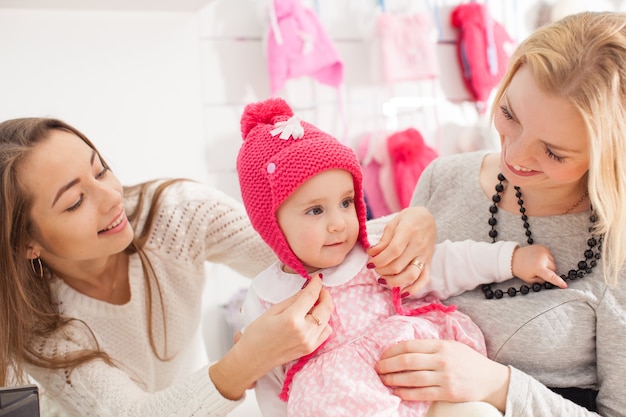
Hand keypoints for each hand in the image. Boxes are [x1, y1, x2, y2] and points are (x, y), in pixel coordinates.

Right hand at [209, 275, 332, 399]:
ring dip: (324, 309)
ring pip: (327, 319)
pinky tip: (314, 319)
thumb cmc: (257, 333)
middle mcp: (304, 331)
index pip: (311, 296)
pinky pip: (326, 332)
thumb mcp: (272, 311)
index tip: (318, 278)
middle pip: (325, 308)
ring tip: (315, 304)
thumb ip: (292, 299)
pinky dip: (324, 323)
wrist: (253, 358)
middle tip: (319, 289)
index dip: (316, 284)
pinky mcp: (310, 349)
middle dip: (325, 295)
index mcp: (292, 319)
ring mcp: (309, 342)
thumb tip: (307, 289)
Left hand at [367, 206, 435, 294]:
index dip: (379, 260)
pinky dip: (414, 289)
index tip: (370, 263)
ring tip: (383, 279)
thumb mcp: (393, 223)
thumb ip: (383, 240)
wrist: (428, 217)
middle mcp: (418, 245)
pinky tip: (403, 293)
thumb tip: (372, 253)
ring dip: (394, 281)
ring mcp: (425, 256)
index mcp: (408, 232)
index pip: (393, 251)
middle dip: (382, 271)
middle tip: (374, 268)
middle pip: (398, 265)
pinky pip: (424, 279)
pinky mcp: (429, 263)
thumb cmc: (408, 218)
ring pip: (410, 275)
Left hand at [375, 339, 508, 411]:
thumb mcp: (451, 345)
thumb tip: (404, 349)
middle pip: (407, 362)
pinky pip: (421, 394)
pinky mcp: (448, 393)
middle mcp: (441, 360)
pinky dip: (406, 393)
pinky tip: (398, 392)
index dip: (392, 351)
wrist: (491, 379)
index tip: (383, 355)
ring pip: (412, 379)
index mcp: (440, 345)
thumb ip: (431, 347)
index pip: (409, 346)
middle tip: (378, 368)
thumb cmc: (468, 361)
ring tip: (384, 380)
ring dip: (394, 380)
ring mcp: (445, 377)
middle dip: (388, 365)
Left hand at [512, 244, 566, 288]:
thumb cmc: (521, 270)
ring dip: (548, 265)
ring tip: (537, 264)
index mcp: (538, 268)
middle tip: (539, 271)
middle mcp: (542, 259)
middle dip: (549, 272)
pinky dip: (547, 259)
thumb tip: (552, 280)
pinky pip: (550, 256)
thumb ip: (542, 281)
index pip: (551, 276)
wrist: (514, 257)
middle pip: (554, 269)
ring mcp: (544, 252)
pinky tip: (538, 259)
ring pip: (553, 262)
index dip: (559, 282)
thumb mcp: (530, 279)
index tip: (565, 286)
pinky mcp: (544, 247)